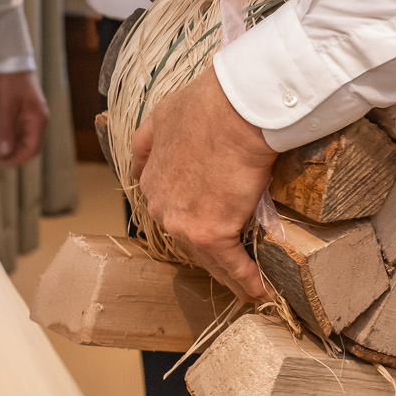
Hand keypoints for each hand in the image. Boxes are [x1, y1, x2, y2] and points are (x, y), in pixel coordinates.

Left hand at [0, 70, 48, 165]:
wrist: (12, 62)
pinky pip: (24, 132)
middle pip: (32, 148)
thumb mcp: (4, 108)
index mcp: (38, 120)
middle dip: (16, 157)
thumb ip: (5, 131)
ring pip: (28, 141)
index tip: (0, 162)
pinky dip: (14, 140)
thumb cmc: (10, 82)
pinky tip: (3, 140)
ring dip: (15, 149)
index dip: (16, 160)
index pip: (31, 150)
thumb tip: (3, 153)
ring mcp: (35, 117)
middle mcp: (40, 121)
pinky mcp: (29, 113)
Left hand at [132, 65, 275, 301]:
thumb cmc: (207, 105)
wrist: (237, 110)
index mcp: (152, 181)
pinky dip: (246, 279)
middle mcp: (161, 207)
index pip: (171, 210)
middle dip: (210, 253)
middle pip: (188, 239)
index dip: (191, 220)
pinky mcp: (210, 233)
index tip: (207, 229)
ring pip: (209, 257)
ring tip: (247, 288)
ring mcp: (183, 223)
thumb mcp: (162, 116)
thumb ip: (148, 142)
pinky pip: (231, 264)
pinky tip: (258, 290)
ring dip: (230, 275)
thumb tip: (137, 164)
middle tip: (231, 265)